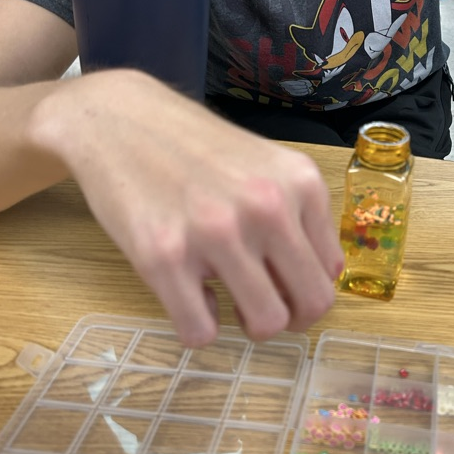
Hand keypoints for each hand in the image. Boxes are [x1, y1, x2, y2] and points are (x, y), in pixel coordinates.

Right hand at [32, 70, 343, 344]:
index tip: (283, 285)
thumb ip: (299, 218)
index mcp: (300, 184)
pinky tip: (189, 296)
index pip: (331, 272)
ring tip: (227, 301)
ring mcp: (215, 233)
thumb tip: (316, 283)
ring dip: (248, 325)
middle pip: (311, 304)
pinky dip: (199, 327)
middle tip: (263, 305)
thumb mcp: (268, 167)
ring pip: (266, 324)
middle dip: (290, 318)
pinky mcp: (163, 257)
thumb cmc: (199, 151)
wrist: (122, 121)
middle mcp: (266, 207)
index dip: (308, 289)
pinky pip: (201, 332)